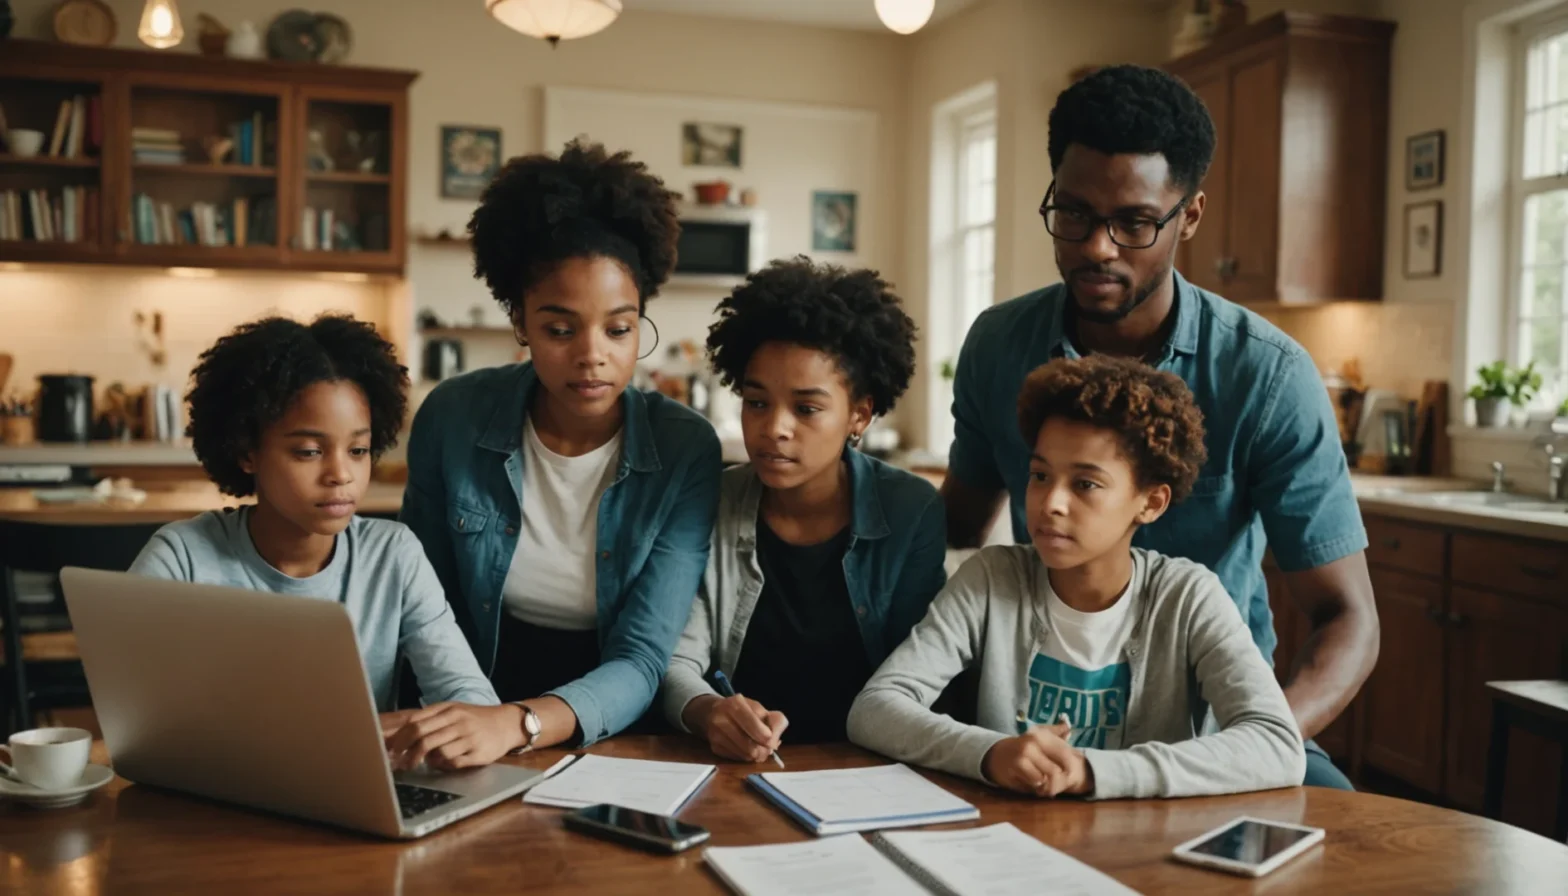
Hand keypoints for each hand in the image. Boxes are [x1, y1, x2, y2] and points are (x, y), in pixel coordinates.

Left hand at [383, 703, 523, 770]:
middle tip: (400, 763)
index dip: (399, 739)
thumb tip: (400, 734)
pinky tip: (444, 763)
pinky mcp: (478, 754)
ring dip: (426, 760)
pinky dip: (443, 766)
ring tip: (427, 762)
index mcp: (448, 710)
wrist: (507, 723)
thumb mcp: (453, 711)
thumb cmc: (474, 719)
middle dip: (406, 754)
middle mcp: (458, 722)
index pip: (415, 723)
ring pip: (437, 752)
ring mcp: (469, 738)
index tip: (390, 750)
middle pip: (423, 738)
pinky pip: (453, 763)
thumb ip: (429, 718)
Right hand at [692, 694, 786, 762]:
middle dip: (763, 751)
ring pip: (744, 755)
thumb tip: (775, 742)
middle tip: (767, 748)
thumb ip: (773, 721)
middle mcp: (721, 719)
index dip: (766, 738)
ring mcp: (715, 735)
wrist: (712, 712)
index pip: (754, 726)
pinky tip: (745, 747)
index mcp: (735, 705)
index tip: (772, 741)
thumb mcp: (758, 708)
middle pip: (750, 746)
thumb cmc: (741, 710)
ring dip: (755, 755)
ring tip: (758, 747)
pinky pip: (737, 759)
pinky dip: (745, 756)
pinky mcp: (714, 748)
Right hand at [981, 721, 1092, 797]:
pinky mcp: (1015, 768)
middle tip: (1056, 783)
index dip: (1071, 768)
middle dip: (1058, 781)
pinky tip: (1033, 783)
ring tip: (1044, 783)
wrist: (995, 754)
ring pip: (1046, 779)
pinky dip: (1036, 787)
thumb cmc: (1022, 746)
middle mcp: (1032, 744)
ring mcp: (1022, 756)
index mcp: (1041, 736)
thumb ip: (1055, 732)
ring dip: (1047, 786)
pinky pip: (1034, 784)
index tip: (1069, 774)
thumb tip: (1068, 727)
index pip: (1065, 755)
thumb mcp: (1038, 735)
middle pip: (1057, 771)